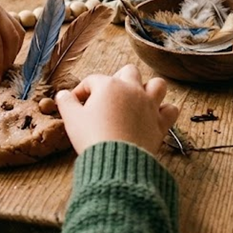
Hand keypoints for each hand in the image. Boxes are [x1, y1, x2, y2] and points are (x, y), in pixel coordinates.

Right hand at [55, 64, 179, 154]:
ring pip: (157, 84)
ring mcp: (149, 105)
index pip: (93, 80)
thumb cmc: (92, 137)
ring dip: (149, 88)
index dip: (82, 90)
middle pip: (129, 72)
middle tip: (109, 96)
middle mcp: (132, 90)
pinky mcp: (160, 122)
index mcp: (108, 86)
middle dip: (118, 79)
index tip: (76, 102)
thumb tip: (62, 94)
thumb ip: (66, 103)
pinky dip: (165, 111)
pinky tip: (156, 116)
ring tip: (138, 98)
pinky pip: (170, 110)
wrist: (116, 160)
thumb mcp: (72, 119)